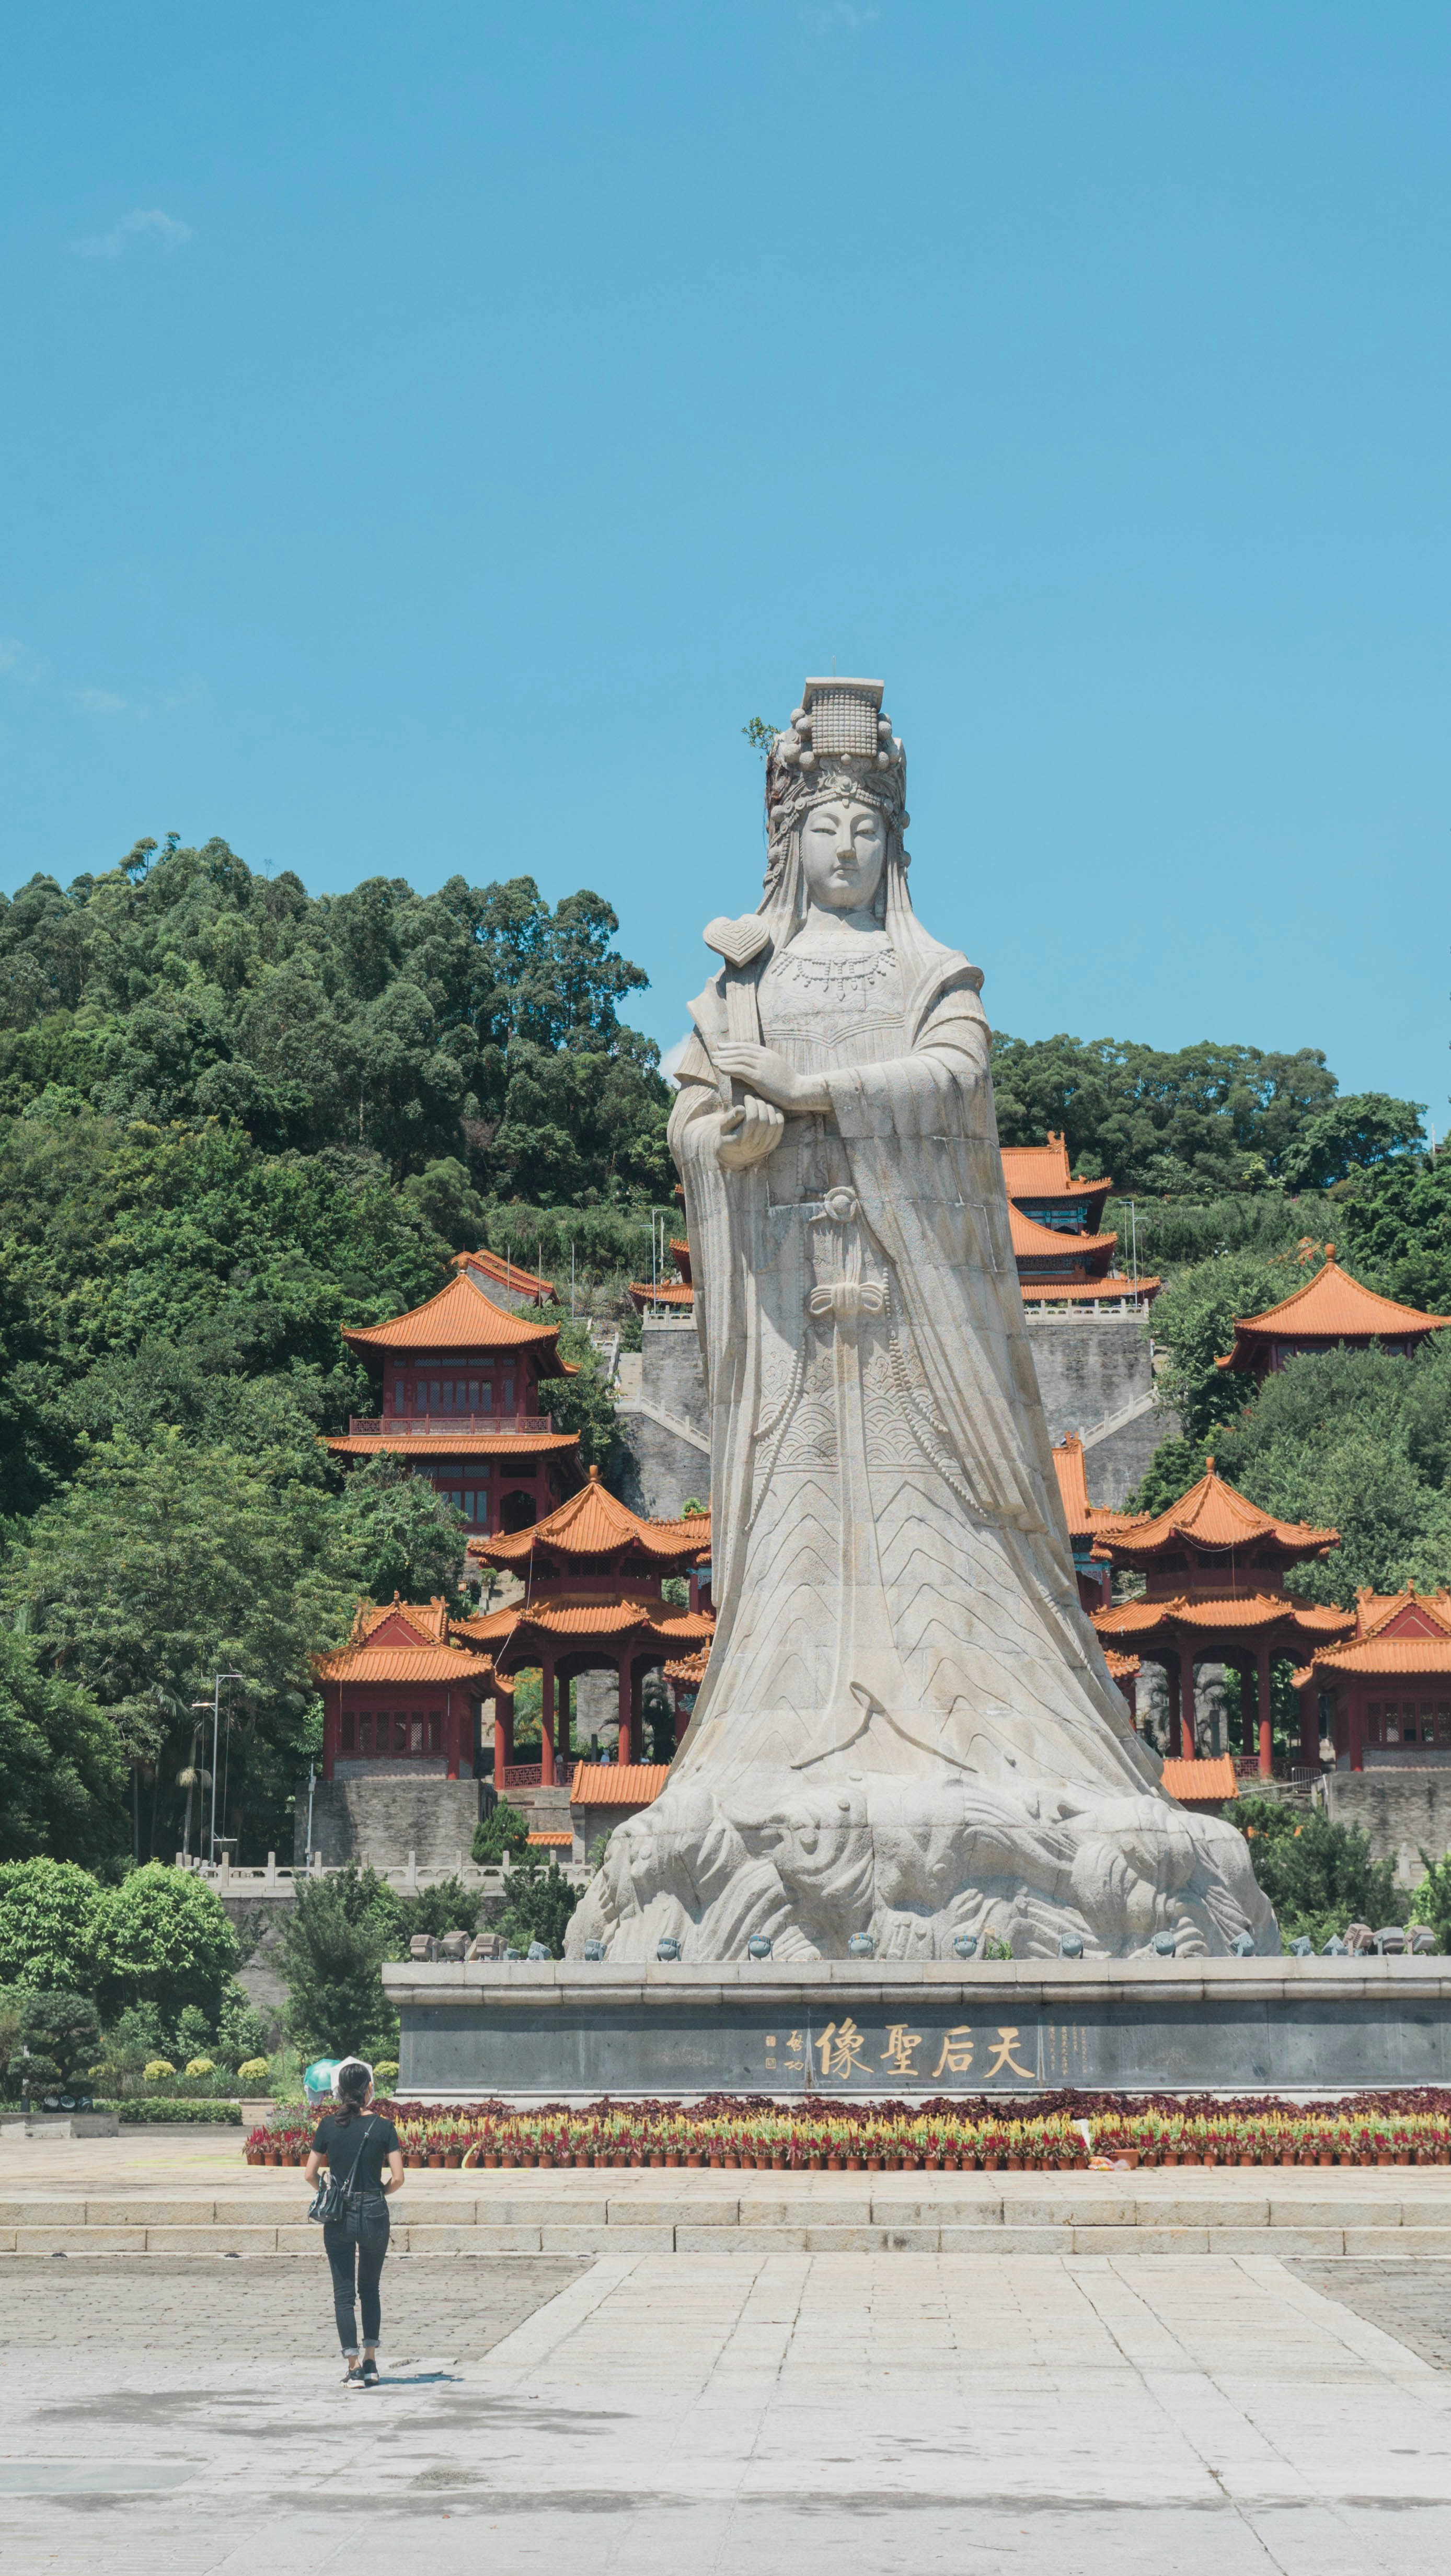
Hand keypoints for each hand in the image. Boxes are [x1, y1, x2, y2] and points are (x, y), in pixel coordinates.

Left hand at [714, 1043, 828, 1115]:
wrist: (799, 1091)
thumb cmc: (788, 1083)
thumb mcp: (776, 1068)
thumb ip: (765, 1063)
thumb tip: (752, 1063)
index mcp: (768, 1054)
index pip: (746, 1046)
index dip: (732, 1045)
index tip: (721, 1046)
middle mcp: (764, 1057)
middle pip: (740, 1051)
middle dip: (725, 1051)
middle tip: (713, 1052)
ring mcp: (762, 1066)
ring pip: (739, 1059)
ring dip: (724, 1059)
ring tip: (714, 1061)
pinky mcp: (760, 1077)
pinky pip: (741, 1070)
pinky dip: (729, 1068)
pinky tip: (721, 1068)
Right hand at [717, 1095, 784, 1168]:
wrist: (734, 1154)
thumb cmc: (727, 1135)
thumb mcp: (723, 1127)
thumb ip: (731, 1117)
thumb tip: (741, 1108)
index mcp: (741, 1141)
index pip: (752, 1119)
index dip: (751, 1104)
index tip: (747, 1097)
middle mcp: (755, 1146)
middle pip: (764, 1120)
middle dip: (760, 1104)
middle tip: (754, 1098)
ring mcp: (765, 1146)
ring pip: (773, 1122)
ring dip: (769, 1108)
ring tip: (760, 1103)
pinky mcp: (773, 1144)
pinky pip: (780, 1126)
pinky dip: (776, 1114)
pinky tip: (768, 1109)